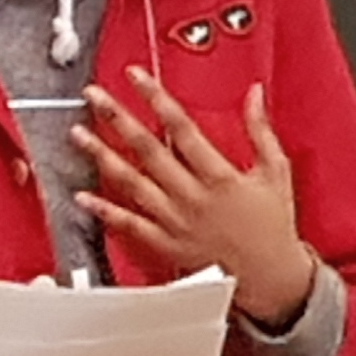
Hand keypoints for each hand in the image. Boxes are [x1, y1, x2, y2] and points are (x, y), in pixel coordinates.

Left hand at [73, 70, 318, 327]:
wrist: (270, 279)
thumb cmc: (273, 226)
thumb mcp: (276, 172)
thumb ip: (261, 130)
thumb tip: (254, 94)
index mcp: (221, 177)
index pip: (181, 128)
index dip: (156, 98)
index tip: (137, 76)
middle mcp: (193, 198)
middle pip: (148, 151)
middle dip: (118, 118)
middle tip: (95, 96)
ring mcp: (176, 223)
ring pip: (131, 184)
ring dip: (102, 156)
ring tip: (79, 134)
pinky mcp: (166, 245)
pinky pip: (130, 225)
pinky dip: (104, 211)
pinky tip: (83, 195)